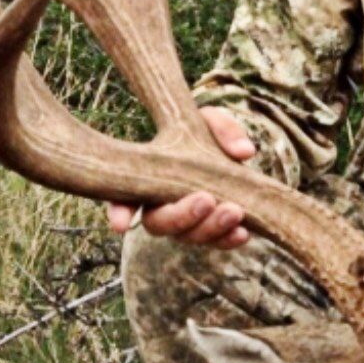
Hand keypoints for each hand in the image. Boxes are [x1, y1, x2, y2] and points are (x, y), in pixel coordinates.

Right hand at [107, 107, 255, 248]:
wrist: (223, 149)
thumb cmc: (202, 131)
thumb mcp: (208, 120)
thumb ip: (223, 128)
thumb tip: (245, 152)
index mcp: (146, 177)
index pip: (123, 197)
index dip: (119, 212)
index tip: (120, 224)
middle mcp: (159, 205)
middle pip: (158, 224)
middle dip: (182, 217)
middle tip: (207, 199)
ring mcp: (183, 221)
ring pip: (187, 236)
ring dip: (210, 229)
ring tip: (234, 212)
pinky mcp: (208, 229)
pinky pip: (214, 242)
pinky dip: (227, 240)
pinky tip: (242, 233)